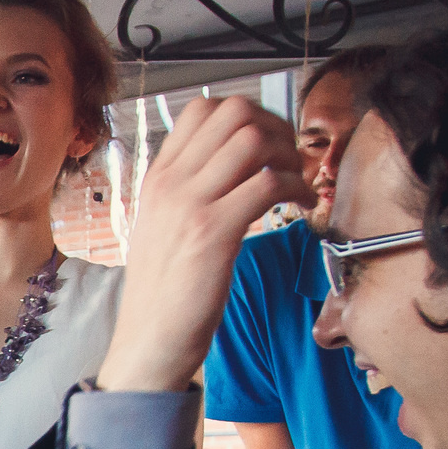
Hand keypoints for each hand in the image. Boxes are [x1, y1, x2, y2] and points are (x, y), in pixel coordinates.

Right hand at [100, 96, 312, 393]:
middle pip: (234, 112)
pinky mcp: (214, 232)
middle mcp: (171, 182)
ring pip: (253, 139)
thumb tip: (228, 169)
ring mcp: (190, 204)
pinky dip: (296, 189)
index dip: (249, 115)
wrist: (148, 340)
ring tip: (297, 185)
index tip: (268, 145)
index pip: (203, 108)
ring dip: (290, 156)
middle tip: (290, 160)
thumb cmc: (163, 293)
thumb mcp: (162, 228)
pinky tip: (300, 208)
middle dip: (276, 128)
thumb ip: (187, 193)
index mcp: (158, 177)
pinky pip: (268, 183)